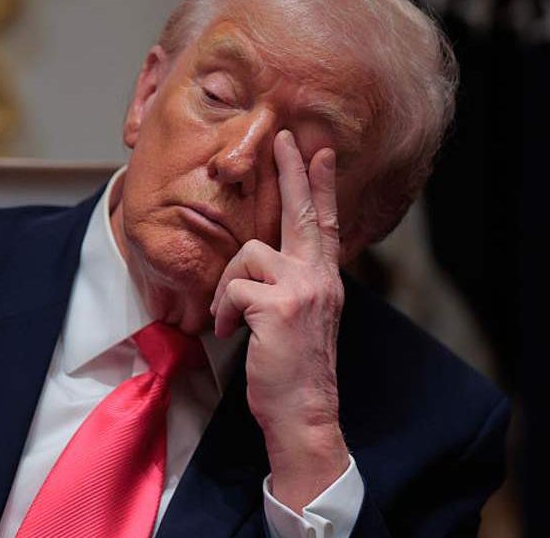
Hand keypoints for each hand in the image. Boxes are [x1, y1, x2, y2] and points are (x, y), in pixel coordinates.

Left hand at [208, 129, 347, 511]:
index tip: (320, 151)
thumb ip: (291, 286)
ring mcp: (301, 289)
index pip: (325, 223)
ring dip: (229, 285)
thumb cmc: (293, 370)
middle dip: (292, 171)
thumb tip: (261, 263)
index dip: (321, 186)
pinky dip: (224, 312)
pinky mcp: (277, 306)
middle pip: (302, 213)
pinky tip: (233, 333)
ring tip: (231, 318)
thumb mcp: (301, 319)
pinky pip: (232, 288)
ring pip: (248, 254)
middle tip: (284, 136)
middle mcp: (320, 278)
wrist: (303, 413)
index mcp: (324, 280)